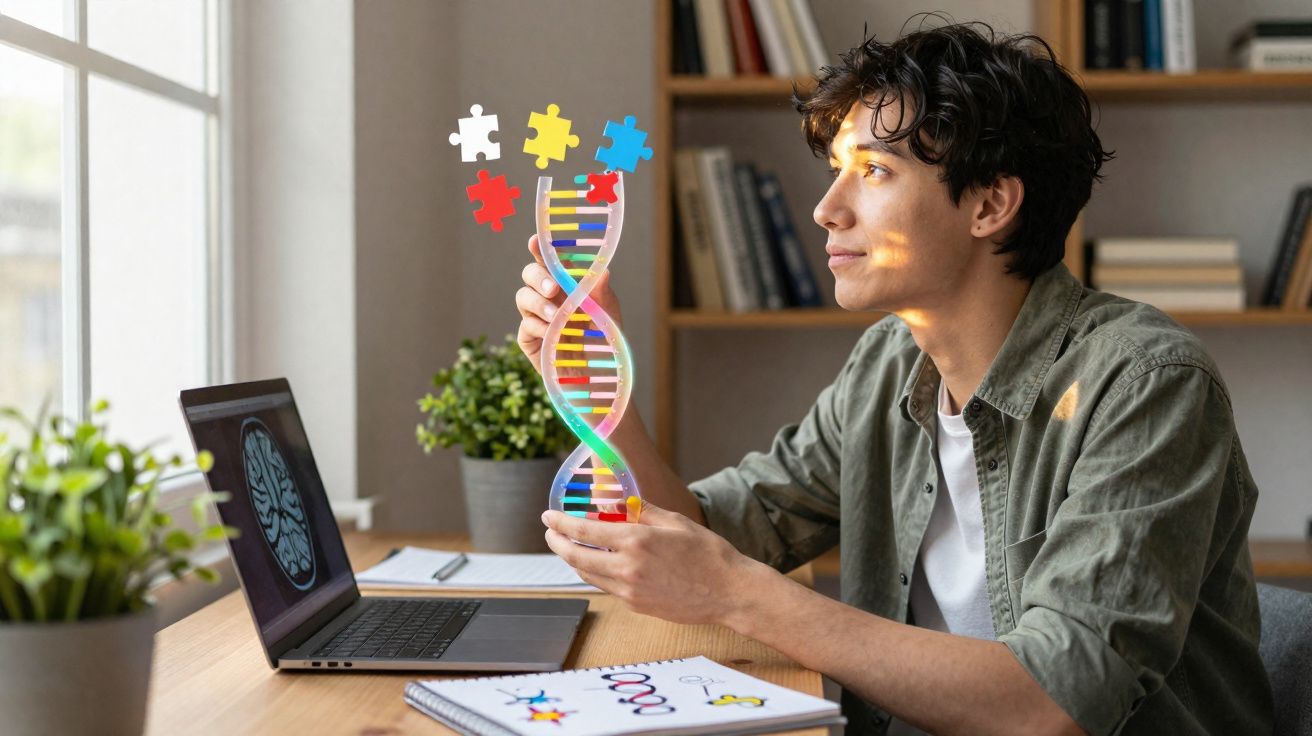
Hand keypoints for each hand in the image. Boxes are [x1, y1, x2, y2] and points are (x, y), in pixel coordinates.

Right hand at [515, 234, 622, 374]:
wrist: (598, 375)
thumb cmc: (604, 340)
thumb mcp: (609, 315)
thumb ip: (603, 294)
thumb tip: (603, 272)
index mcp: (565, 284)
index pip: (548, 261)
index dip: (539, 249)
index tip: (535, 242)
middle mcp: (547, 296)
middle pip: (530, 274)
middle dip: (539, 277)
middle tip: (554, 289)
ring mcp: (536, 316)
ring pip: (522, 297)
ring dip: (538, 302)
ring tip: (556, 316)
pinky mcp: (529, 338)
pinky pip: (525, 326)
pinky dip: (538, 327)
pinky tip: (552, 333)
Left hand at [541, 501, 765, 625]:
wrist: (729, 592)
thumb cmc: (708, 553)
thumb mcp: (675, 521)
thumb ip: (640, 511)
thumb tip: (615, 504)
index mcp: (636, 542)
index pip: (584, 531)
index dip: (561, 523)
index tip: (548, 516)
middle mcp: (627, 568)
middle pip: (576, 557)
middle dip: (558, 544)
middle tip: (550, 533)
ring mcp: (630, 591)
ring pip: (588, 575)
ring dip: (574, 560)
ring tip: (570, 546)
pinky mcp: (637, 605)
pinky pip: (607, 587)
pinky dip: (596, 573)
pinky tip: (600, 562)